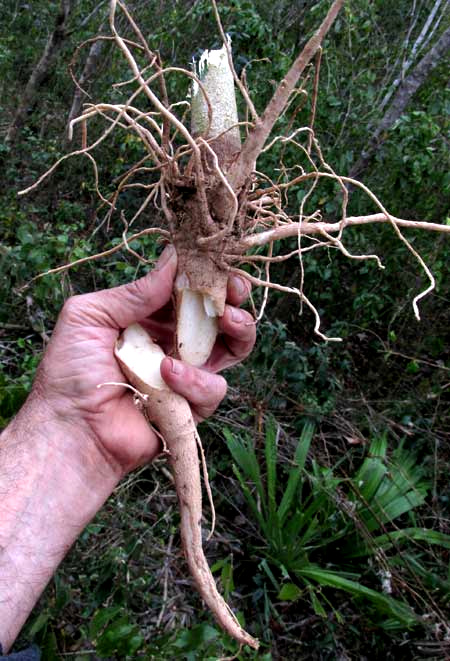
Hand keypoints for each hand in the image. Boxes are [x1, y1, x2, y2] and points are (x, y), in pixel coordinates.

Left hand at [34, 245, 255, 475]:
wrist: (71, 429)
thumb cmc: (70, 371)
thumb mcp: (90, 316)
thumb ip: (134, 291)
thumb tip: (173, 257)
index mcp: (149, 320)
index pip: (188, 293)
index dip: (207, 279)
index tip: (219, 265)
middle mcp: (171, 345)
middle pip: (219, 320)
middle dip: (234, 301)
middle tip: (236, 291)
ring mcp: (185, 376)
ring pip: (231, 351)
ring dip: (237, 331)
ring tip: (226, 320)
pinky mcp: (191, 407)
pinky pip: (213, 388)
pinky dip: (195, 379)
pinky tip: (167, 373)